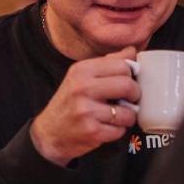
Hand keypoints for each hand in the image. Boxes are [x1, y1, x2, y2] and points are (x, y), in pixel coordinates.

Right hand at [31, 47, 139, 165]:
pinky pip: (120, 130)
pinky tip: (107, 127)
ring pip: (128, 112)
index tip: (128, 81)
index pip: (122, 65)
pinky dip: (118, 130)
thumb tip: (132, 50)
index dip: (131, 75)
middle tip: (129, 99)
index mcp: (82, 70)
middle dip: (135, 95)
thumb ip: (108, 62)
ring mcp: (86, 111)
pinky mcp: (91, 131)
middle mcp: (82, 88)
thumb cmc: (70, 102)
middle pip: (128, 86)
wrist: (49, 133)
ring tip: (116, 115)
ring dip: (127, 116)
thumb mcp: (82, 76)